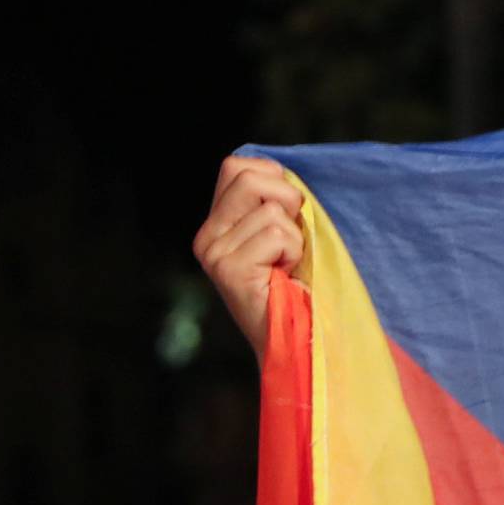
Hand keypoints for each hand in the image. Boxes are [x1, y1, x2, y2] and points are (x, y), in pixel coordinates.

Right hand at [193, 154, 304, 351]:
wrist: (295, 338)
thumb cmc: (296, 283)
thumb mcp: (281, 231)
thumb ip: (272, 200)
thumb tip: (286, 175)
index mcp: (215, 224)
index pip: (236, 166)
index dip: (272, 177)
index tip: (287, 212)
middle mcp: (206, 237)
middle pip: (249, 178)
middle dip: (287, 200)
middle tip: (292, 238)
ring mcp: (214, 254)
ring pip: (270, 210)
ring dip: (295, 236)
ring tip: (287, 264)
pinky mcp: (229, 269)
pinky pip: (278, 234)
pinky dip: (295, 252)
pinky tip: (285, 275)